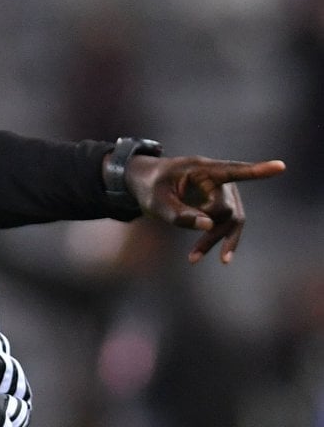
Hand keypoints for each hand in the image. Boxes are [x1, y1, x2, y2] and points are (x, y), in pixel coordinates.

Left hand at [123, 155, 284, 263]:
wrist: (147, 183)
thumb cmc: (151, 187)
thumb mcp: (156, 202)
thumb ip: (179, 214)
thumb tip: (210, 227)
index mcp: (202, 169)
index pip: (233, 170)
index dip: (256, 171)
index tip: (280, 167)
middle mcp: (219, 180)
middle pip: (227, 209)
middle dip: (213, 233)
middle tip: (192, 256)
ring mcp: (223, 193)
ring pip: (231, 220)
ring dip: (216, 240)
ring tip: (193, 259)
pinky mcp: (220, 205)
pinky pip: (226, 225)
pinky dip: (217, 240)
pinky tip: (213, 257)